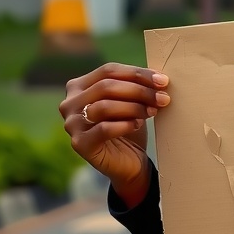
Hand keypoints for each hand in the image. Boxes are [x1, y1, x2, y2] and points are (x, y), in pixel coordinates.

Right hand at [60, 63, 170, 207]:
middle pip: (107, 86)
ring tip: (152, 112)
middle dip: (140, 91)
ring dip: (134, 107)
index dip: (138, 74)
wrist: (129, 162)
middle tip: (163, 98)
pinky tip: (138, 125)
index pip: (108, 71)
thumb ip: (137, 85)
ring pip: (105, 106)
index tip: (163, 81)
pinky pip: (104, 128)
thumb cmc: (129, 126)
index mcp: (79, 86)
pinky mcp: (80, 144)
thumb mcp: (131, 101)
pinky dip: (125, 124)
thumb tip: (159, 77)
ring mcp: (72, 124)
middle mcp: (70, 103)